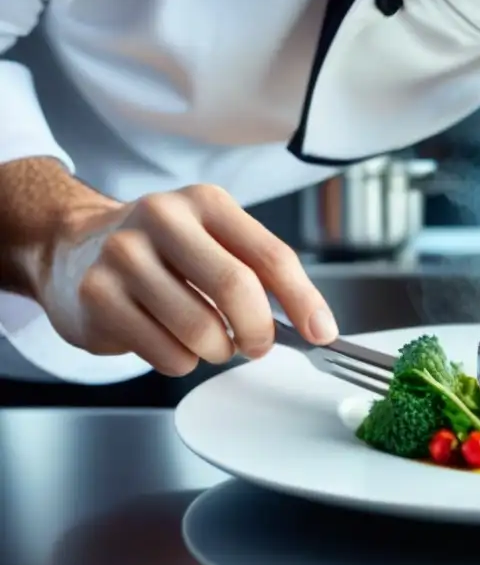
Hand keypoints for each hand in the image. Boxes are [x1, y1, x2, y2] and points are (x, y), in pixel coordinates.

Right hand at [38, 184, 337, 375]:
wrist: (73, 250)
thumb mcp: (214, 241)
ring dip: (217, 351)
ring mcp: (123, 255)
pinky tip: (170, 341)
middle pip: (236, 289)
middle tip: (258, 345)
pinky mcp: (97, 295)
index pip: (271, 255)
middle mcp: (163, 218)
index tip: (322, 333)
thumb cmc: (163, 253)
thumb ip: (261, 273)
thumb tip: (314, 323)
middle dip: (259, 331)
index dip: (303, 300)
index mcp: (206, 202)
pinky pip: (167, 354)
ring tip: (209, 340)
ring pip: (201, 331)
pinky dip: (182, 362)